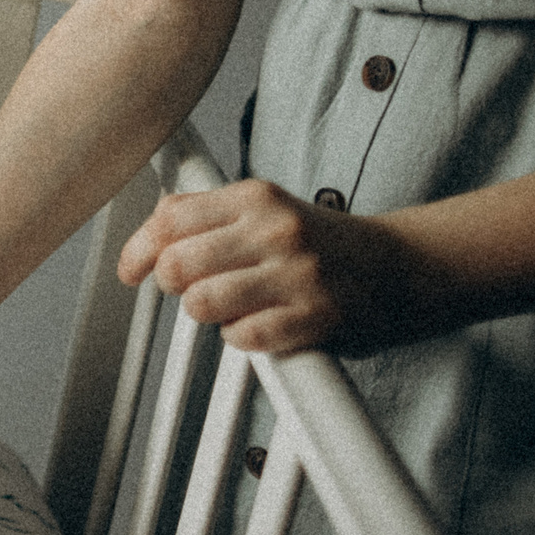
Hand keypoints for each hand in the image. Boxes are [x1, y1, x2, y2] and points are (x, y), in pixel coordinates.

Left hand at [117, 179, 426, 355]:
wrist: (403, 268)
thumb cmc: (321, 245)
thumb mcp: (266, 211)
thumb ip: (208, 218)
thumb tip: (147, 239)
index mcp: (255, 196)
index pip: (170, 218)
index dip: (139, 251)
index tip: (131, 272)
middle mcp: (275, 228)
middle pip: (178, 265)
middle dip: (174, 287)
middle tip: (194, 292)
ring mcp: (297, 272)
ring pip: (203, 304)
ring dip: (209, 314)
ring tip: (235, 308)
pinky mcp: (317, 315)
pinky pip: (244, 337)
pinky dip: (242, 338)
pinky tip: (261, 326)